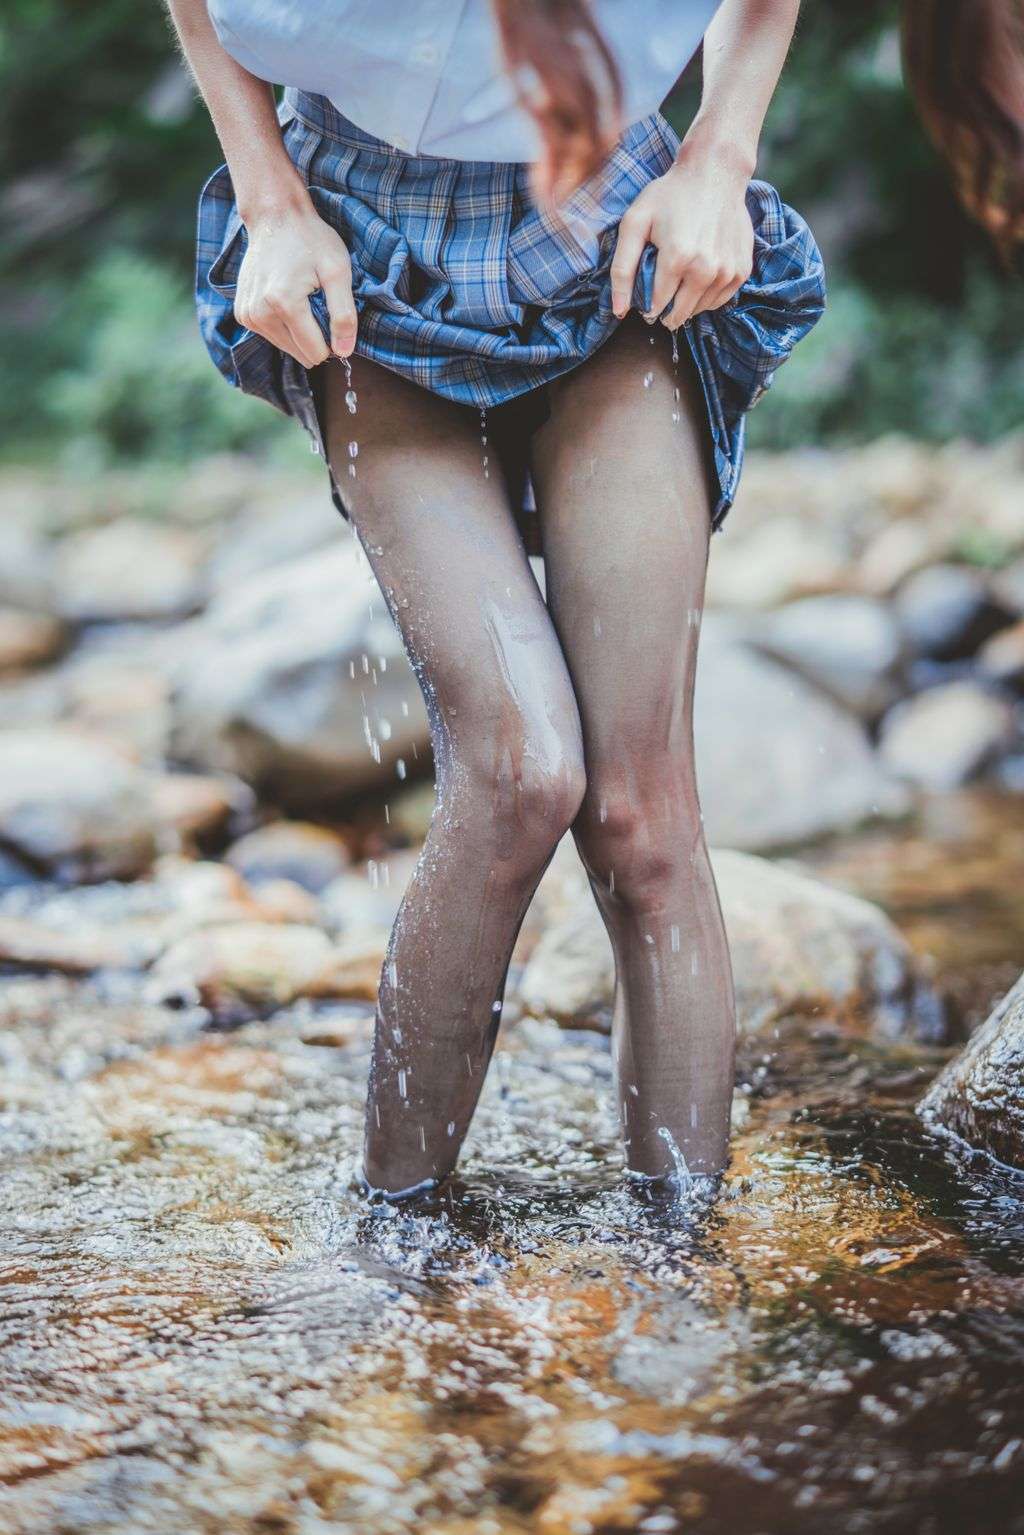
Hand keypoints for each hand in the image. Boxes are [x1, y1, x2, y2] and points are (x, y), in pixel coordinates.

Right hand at [234, 198, 356, 366]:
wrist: (275, 216)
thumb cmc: (311, 240)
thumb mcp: (338, 272)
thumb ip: (344, 315)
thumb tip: (344, 353)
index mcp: (284, 304)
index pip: (315, 353)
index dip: (331, 339)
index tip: (332, 311)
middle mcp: (259, 314)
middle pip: (301, 354)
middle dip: (314, 334)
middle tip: (315, 300)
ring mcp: (247, 315)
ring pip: (287, 347)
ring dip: (299, 329)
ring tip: (300, 296)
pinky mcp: (242, 314)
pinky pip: (273, 336)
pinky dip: (284, 323)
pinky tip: (287, 298)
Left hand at [610, 137, 754, 329]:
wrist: (714, 172)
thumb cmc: (670, 195)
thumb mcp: (634, 224)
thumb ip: (622, 269)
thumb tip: (620, 311)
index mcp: (677, 259)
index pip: (656, 305)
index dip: (646, 304)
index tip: (644, 294)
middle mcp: (705, 270)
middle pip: (678, 313)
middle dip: (665, 310)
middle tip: (660, 294)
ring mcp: (727, 271)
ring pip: (699, 310)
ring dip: (686, 304)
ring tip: (680, 280)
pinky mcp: (742, 270)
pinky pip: (719, 300)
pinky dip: (706, 297)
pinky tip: (698, 278)